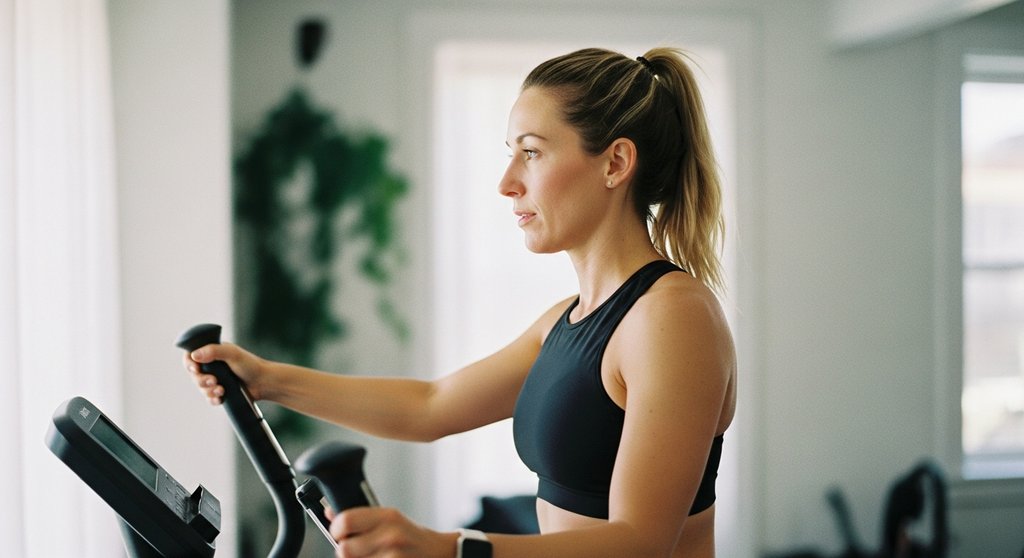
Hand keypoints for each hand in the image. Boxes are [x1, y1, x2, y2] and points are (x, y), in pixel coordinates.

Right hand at [183, 342, 267, 403]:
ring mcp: (216, 379)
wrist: (264, 383)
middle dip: (201, 380)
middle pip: (194, 375)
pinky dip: (213, 399)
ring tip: (221, 390)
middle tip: (214, 381)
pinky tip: (220, 398)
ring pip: (201, 388)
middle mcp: (212, 366)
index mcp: (212, 352)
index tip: (195, 369)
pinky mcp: (220, 391)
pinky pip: (209, 398)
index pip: (191, 357)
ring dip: (208, 390)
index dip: (189, 364)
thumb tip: (194, 355)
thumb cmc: (251, 365)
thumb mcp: (232, 354)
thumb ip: (213, 351)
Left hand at [329, 507, 455, 557]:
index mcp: (388, 516)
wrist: (438, 553)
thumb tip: (330, 514)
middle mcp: (390, 535)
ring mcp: (393, 556)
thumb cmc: (412, 537)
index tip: (339, 533)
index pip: (346, 521)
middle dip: (346, 550)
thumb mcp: (390, 520)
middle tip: (355, 548)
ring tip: (369, 555)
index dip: (336, 530)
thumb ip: (360, 517)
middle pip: (344, 549)